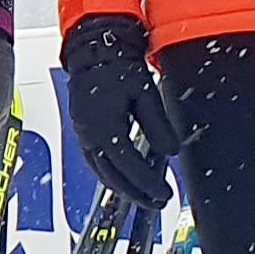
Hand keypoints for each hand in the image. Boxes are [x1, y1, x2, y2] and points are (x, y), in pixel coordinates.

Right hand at [60, 13, 187, 208]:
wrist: (94, 51)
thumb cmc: (117, 67)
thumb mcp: (146, 94)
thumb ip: (158, 125)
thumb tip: (171, 151)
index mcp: (105, 127)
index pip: (128, 166)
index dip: (147, 183)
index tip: (164, 193)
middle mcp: (90, 135)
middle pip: (112, 175)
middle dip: (136, 192)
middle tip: (157, 202)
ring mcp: (83, 134)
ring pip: (101, 171)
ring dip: (122, 187)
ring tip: (142, 197)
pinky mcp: (82, 130)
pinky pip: (95, 160)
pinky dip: (109, 174)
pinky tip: (121, 179)